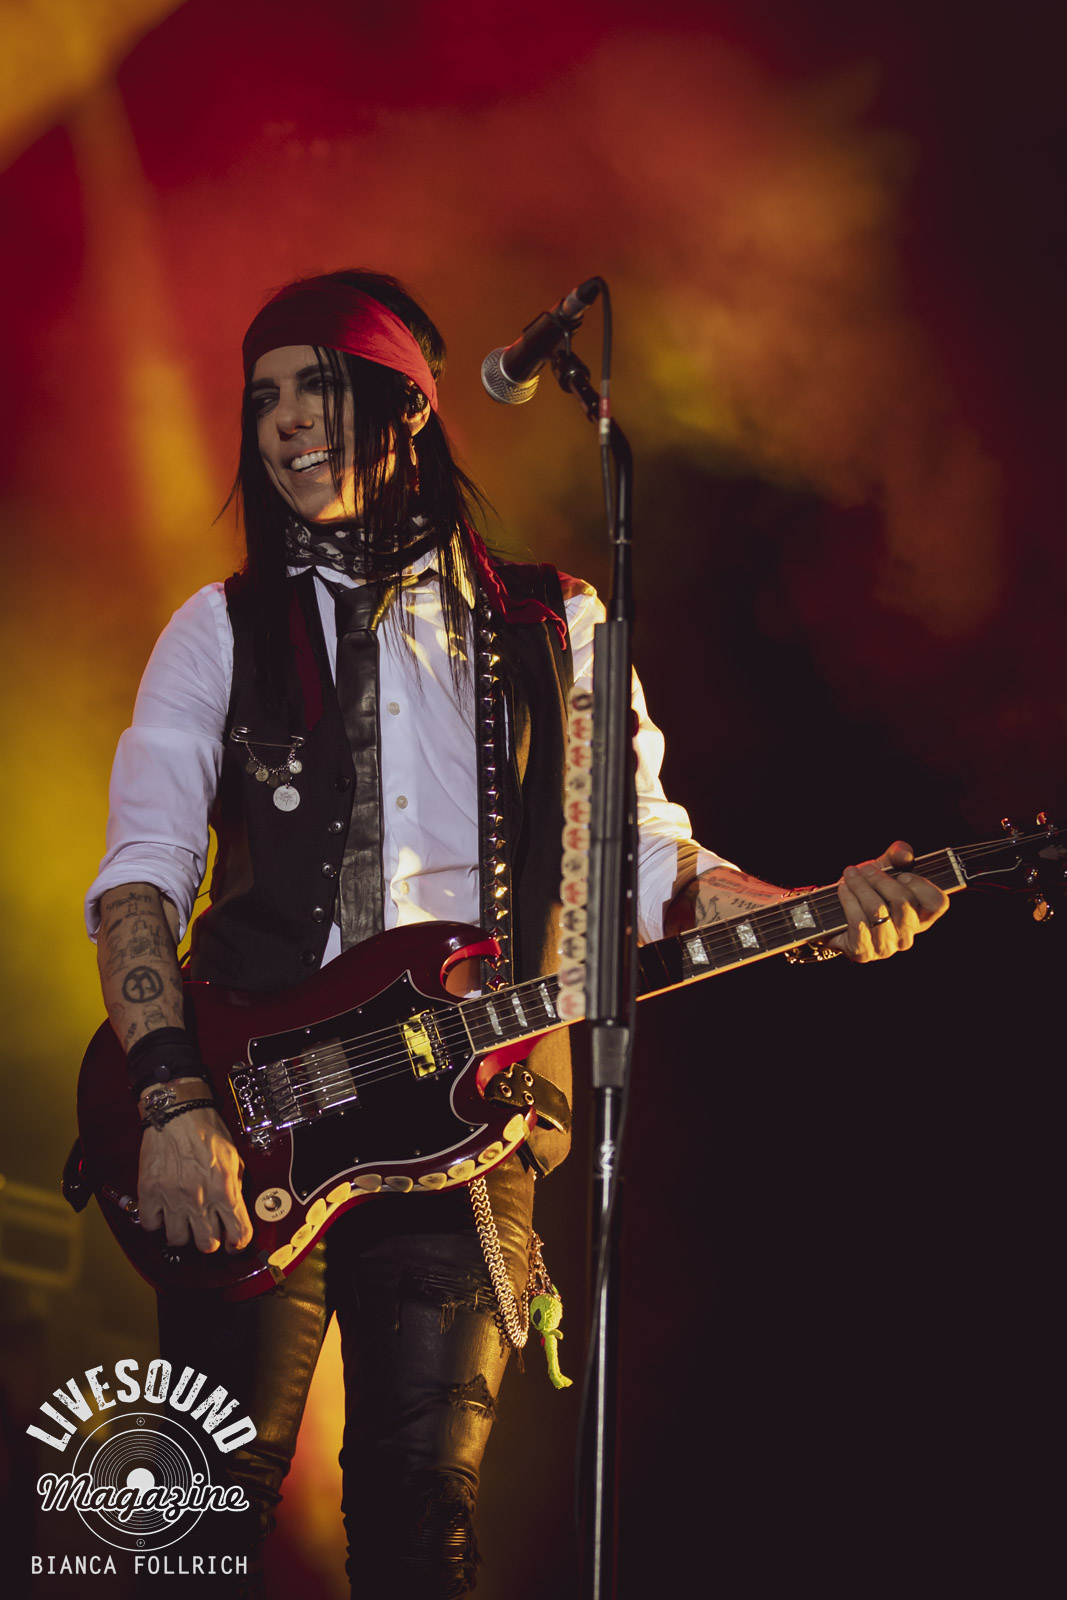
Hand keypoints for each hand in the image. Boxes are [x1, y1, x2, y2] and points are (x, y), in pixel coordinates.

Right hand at [138, 1108, 253, 1253]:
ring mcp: (173, 1198)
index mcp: (225, 1189)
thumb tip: (236, 1209)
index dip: (238, 1243)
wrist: (178, 1111)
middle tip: (207, 1230)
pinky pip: (150, 1225)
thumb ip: (235, 1186)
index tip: (233, 1243)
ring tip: (183, 1220)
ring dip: (182, 1233)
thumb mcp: (233, 1157)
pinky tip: (163, 1212)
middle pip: (207, 1244)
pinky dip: (156, 1223)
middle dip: (209, 1240)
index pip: (238, 1233)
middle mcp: (200, 1198)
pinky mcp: (150, 1192)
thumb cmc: (206, 1130)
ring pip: (178, 1240)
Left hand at [828, 840, 949, 961]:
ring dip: (861, 887)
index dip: (920, 884)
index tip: (901, 875)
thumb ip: (898, 855)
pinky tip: (843, 891)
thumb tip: (904, 854)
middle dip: (880, 879)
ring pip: (878, 911)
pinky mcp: (864, 952)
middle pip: (903, 902)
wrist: (834, 913)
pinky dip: (848, 901)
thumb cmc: (866, 890)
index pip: (937, 903)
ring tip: (850, 877)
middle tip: (864, 869)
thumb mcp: (884, 867)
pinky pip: (858, 922)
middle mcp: (907, 935)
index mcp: (920, 917)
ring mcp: (886, 946)